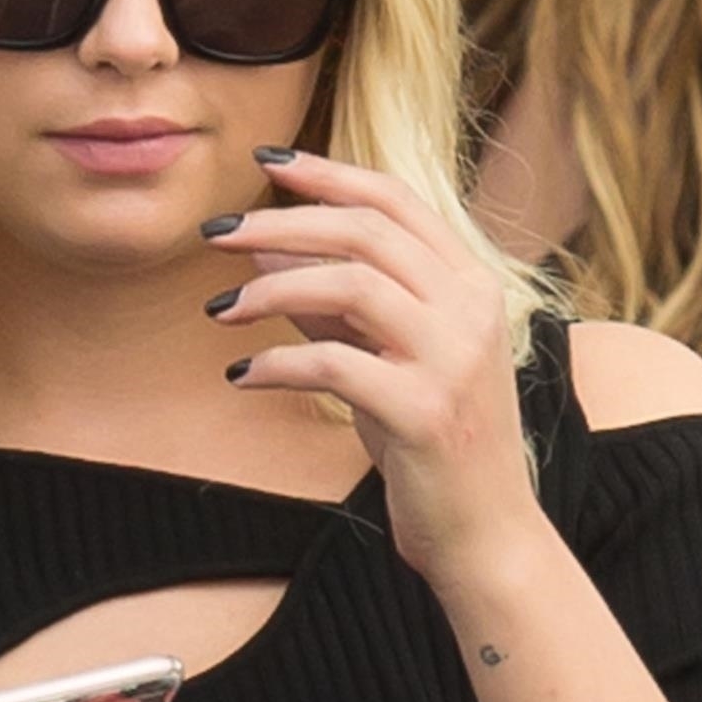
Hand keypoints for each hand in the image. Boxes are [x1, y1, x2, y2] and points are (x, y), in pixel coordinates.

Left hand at [203, 151, 539, 588]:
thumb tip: (265, 246)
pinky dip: (279, 365)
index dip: (327, 173)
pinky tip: (243, 377)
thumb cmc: (432, 449)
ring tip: (221, 310)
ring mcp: (454, 360)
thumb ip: (335, 303)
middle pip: (366, 230)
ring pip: (352, 284)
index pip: (396, 200)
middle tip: (216, 234)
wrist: (485, 539)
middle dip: (281, 221)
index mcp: (472, 285)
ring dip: (271, 289)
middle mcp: (472, 310)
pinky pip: (336, 366)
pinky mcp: (426, 413)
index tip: (266, 162)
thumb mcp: (385, 360)